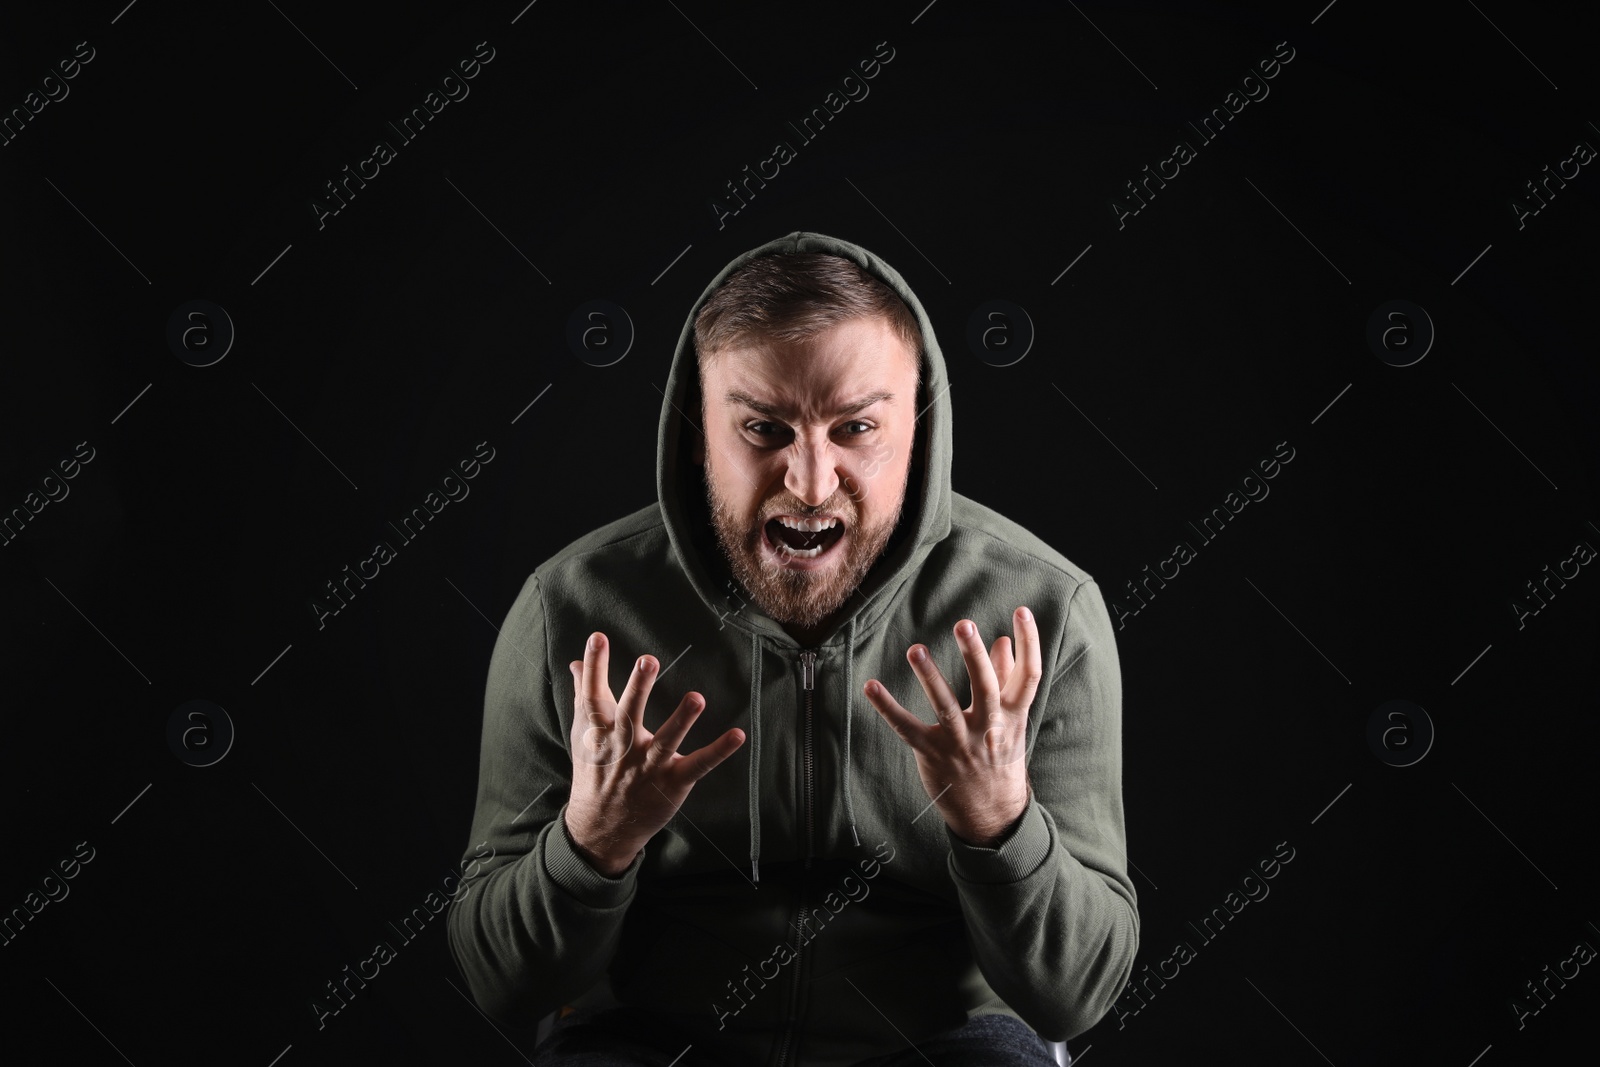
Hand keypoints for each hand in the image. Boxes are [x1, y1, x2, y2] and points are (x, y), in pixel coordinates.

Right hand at [564, 631, 744, 875]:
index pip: (593, 695)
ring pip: (666, 741)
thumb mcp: (585, 735)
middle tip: (648, 660)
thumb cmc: (595, 773)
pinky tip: (737, 735)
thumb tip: (576, 663)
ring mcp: (648, 766)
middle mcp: (623, 747)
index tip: (597, 638)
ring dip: (682, 720)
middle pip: (630, 714)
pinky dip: (718, 751)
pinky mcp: (672, 782)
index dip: (595, 666)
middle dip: (638, 688)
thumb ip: (584, 696)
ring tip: (696, 697)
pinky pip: (698, 765)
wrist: (601, 826)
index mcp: (599, 732)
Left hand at [864, 607, 1042, 846]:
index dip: (1029, 642)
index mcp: (1014, 714)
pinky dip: (888, 708)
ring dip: (930, 678)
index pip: (1029, 675)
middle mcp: (990, 727)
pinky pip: (908, 729)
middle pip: (986, 687)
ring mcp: (961, 743)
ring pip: (946, 708)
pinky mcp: (933, 754)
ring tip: (915, 650)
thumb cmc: (999, 756)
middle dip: (974, 656)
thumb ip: (1007, 680)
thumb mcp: (1011, 720)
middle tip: (964, 624)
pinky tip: (870, 686)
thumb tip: (1003, 641)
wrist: (992, 813)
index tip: (1022, 612)